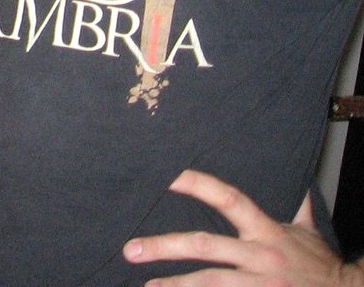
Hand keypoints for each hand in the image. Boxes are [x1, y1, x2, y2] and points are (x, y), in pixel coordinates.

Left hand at [122, 169, 363, 285]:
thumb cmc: (320, 266)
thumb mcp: (307, 233)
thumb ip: (295, 206)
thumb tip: (293, 179)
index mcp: (267, 231)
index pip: (228, 198)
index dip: (197, 183)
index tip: (165, 176)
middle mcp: (261, 256)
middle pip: (206, 246)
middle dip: (165, 247)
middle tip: (131, 250)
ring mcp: (261, 285)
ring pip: (210, 283)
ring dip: (176, 286)